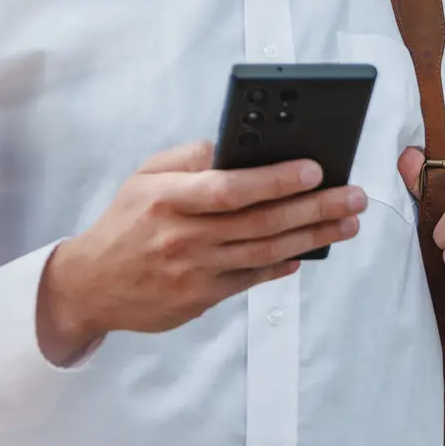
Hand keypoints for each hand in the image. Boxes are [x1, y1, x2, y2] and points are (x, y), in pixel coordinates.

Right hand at [36, 141, 367, 363]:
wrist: (91, 284)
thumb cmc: (125, 221)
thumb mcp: (144, 176)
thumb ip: (189, 158)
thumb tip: (235, 146)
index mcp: (169, 197)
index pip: (231, 188)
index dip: (276, 179)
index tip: (315, 169)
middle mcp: (184, 235)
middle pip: (260, 222)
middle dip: (314, 208)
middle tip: (354, 197)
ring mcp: (194, 271)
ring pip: (265, 253)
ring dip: (312, 237)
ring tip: (347, 224)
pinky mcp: (201, 299)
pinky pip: (252, 279)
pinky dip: (283, 266)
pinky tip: (310, 252)